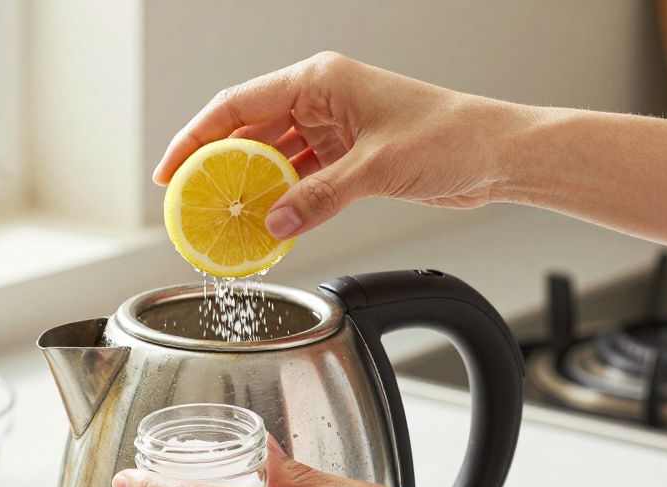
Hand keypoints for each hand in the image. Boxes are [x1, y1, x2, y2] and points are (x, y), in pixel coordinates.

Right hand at [154, 51, 530, 238]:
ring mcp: (333, 127)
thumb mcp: (376, 169)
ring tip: (222, 219)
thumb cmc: (450, 137)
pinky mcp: (347, 155)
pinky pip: (298, 177)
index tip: (170, 171)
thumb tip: (273, 224)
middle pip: (248, 131)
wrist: (496, 154)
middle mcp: (320, 99)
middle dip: (216, 167)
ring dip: (249, 188)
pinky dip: (280, 199)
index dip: (195, 137)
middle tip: (189, 202)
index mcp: (319, 81)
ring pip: (271, 157)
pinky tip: (265, 222)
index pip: (237, 105)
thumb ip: (319, 198)